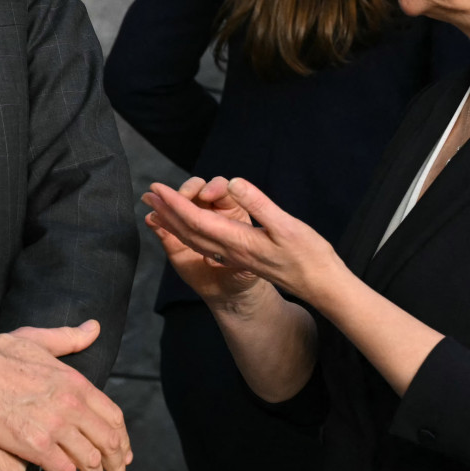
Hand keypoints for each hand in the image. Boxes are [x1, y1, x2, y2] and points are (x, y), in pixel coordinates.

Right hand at [0, 321, 130, 470]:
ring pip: (90, 461)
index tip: (123, 454)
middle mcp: (72, 405)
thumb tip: (94, 328)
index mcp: (76, 382)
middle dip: (117, 466)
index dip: (122, 440)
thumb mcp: (38, 339)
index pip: (113, 416)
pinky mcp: (36, 445)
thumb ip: (69, 338)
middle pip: (108, 442)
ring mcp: (55, 426)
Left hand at [140, 176, 337, 301]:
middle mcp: (230, 252)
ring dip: (174, 222)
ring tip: (158, 208)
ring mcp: (235, 257)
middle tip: (147, 194)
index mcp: (238, 242)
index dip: (175, 203)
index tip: (157, 188)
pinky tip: (186, 227)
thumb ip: (258, 204)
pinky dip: (190, 233)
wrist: (321, 287)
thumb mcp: (287, 225)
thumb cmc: (310, 256)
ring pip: (196, 239)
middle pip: (189, 231)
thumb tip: (232, 184)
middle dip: (166, 211)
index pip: (196, 220)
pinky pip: (207, 245)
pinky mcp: (242, 259)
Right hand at [144, 175, 269, 307]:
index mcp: (231, 212)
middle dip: (187, 189)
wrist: (229, 290)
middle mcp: (210, 212)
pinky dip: (156, 222)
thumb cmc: (246, 271)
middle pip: (196, 190)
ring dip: (164, 202)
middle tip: (182, 195)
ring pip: (178, 206)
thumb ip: (246, 247)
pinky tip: (150, 219)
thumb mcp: (252, 256)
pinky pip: (163, 227)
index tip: (207, 195)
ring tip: (152, 199)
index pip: (221, 189)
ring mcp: (191, 224)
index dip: (213, 187)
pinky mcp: (175, 240)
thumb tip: (239, 235)